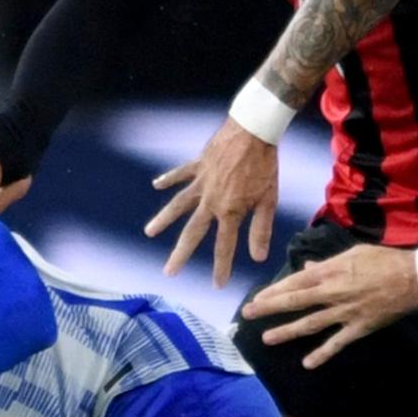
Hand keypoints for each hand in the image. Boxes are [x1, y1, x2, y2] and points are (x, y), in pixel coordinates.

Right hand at [145, 118, 278, 285]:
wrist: (253, 130)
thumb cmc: (265, 165)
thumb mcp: (268, 199)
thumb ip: (260, 229)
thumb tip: (258, 257)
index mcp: (230, 211)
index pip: (224, 246)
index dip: (222, 267)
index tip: (217, 285)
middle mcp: (211, 200)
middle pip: (193, 232)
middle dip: (181, 254)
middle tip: (168, 272)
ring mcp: (202, 182)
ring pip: (178, 204)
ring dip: (163, 219)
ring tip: (149, 232)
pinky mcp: (198, 164)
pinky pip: (180, 173)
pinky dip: (168, 179)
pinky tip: (156, 184)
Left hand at [241, 245, 417, 367]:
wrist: (413, 278)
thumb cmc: (384, 260)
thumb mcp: (353, 253)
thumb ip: (327, 263)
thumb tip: (306, 269)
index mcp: (331, 271)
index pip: (295, 282)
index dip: (274, 291)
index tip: (257, 298)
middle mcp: (333, 292)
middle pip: (295, 302)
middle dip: (270, 309)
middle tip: (248, 316)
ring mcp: (345, 312)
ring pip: (310, 324)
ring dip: (287, 332)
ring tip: (267, 339)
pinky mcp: (359, 327)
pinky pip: (337, 343)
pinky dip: (322, 354)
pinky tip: (307, 363)